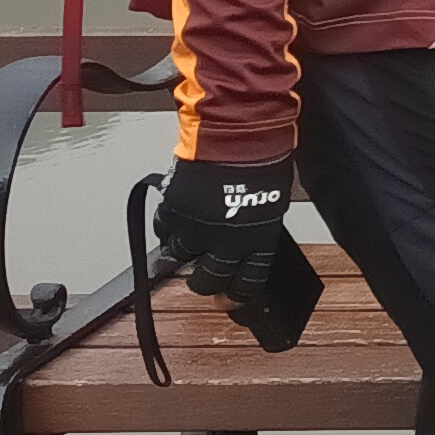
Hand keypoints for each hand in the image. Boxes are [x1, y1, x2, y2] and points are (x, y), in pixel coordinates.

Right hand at [151, 152, 294, 302]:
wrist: (238, 134)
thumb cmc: (262, 159)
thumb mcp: (270, 203)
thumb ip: (255, 230)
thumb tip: (244, 244)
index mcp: (257, 244)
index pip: (246, 285)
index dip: (236, 296)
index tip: (228, 299)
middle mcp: (225, 245)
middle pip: (208, 281)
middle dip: (204, 283)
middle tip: (201, 277)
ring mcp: (195, 231)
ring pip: (180, 258)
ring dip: (183, 253)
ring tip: (190, 239)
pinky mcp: (173, 213)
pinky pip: (163, 231)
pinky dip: (168, 228)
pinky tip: (178, 218)